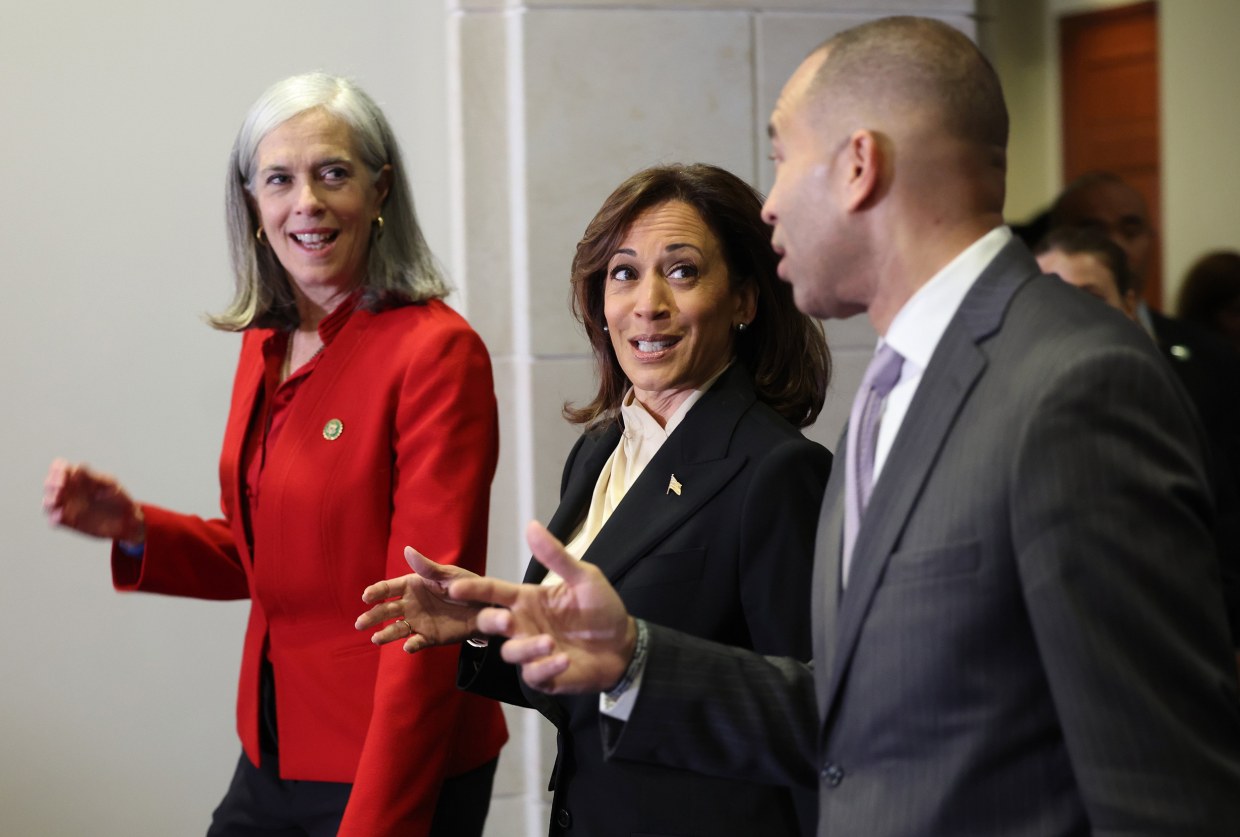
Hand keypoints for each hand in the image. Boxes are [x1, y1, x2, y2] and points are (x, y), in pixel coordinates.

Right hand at [43, 458, 144, 542]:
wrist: (127, 520)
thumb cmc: (119, 498)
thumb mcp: (110, 485)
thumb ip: (94, 478)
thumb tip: (78, 467)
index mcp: (79, 478)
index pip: (60, 468)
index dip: (58, 468)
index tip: (64, 473)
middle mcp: (70, 491)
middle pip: (49, 484)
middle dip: (51, 484)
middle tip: (60, 487)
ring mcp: (68, 506)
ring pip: (48, 502)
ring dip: (49, 500)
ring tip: (56, 501)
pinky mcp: (69, 522)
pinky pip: (54, 520)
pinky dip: (54, 518)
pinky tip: (60, 516)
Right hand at [356, 547, 484, 652]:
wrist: (484, 607)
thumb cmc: (465, 586)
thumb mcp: (448, 575)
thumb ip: (427, 567)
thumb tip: (407, 549)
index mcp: (412, 586)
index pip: (388, 589)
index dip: (376, 592)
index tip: (366, 597)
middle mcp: (410, 605)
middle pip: (386, 611)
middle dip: (372, 617)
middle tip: (360, 623)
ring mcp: (417, 622)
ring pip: (396, 629)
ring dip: (385, 634)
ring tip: (376, 640)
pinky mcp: (428, 637)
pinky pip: (416, 642)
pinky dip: (411, 645)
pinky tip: (408, 646)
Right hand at [448, 520, 635, 694]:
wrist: (625, 644)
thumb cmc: (601, 609)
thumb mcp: (584, 577)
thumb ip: (556, 556)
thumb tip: (531, 525)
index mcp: (528, 599)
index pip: (493, 592)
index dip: (472, 589)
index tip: (454, 587)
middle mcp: (524, 625)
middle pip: (490, 623)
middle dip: (491, 622)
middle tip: (506, 620)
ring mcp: (532, 652)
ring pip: (510, 653)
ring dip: (527, 648)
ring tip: (550, 642)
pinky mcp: (545, 676)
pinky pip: (534, 675)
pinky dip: (545, 667)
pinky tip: (564, 659)